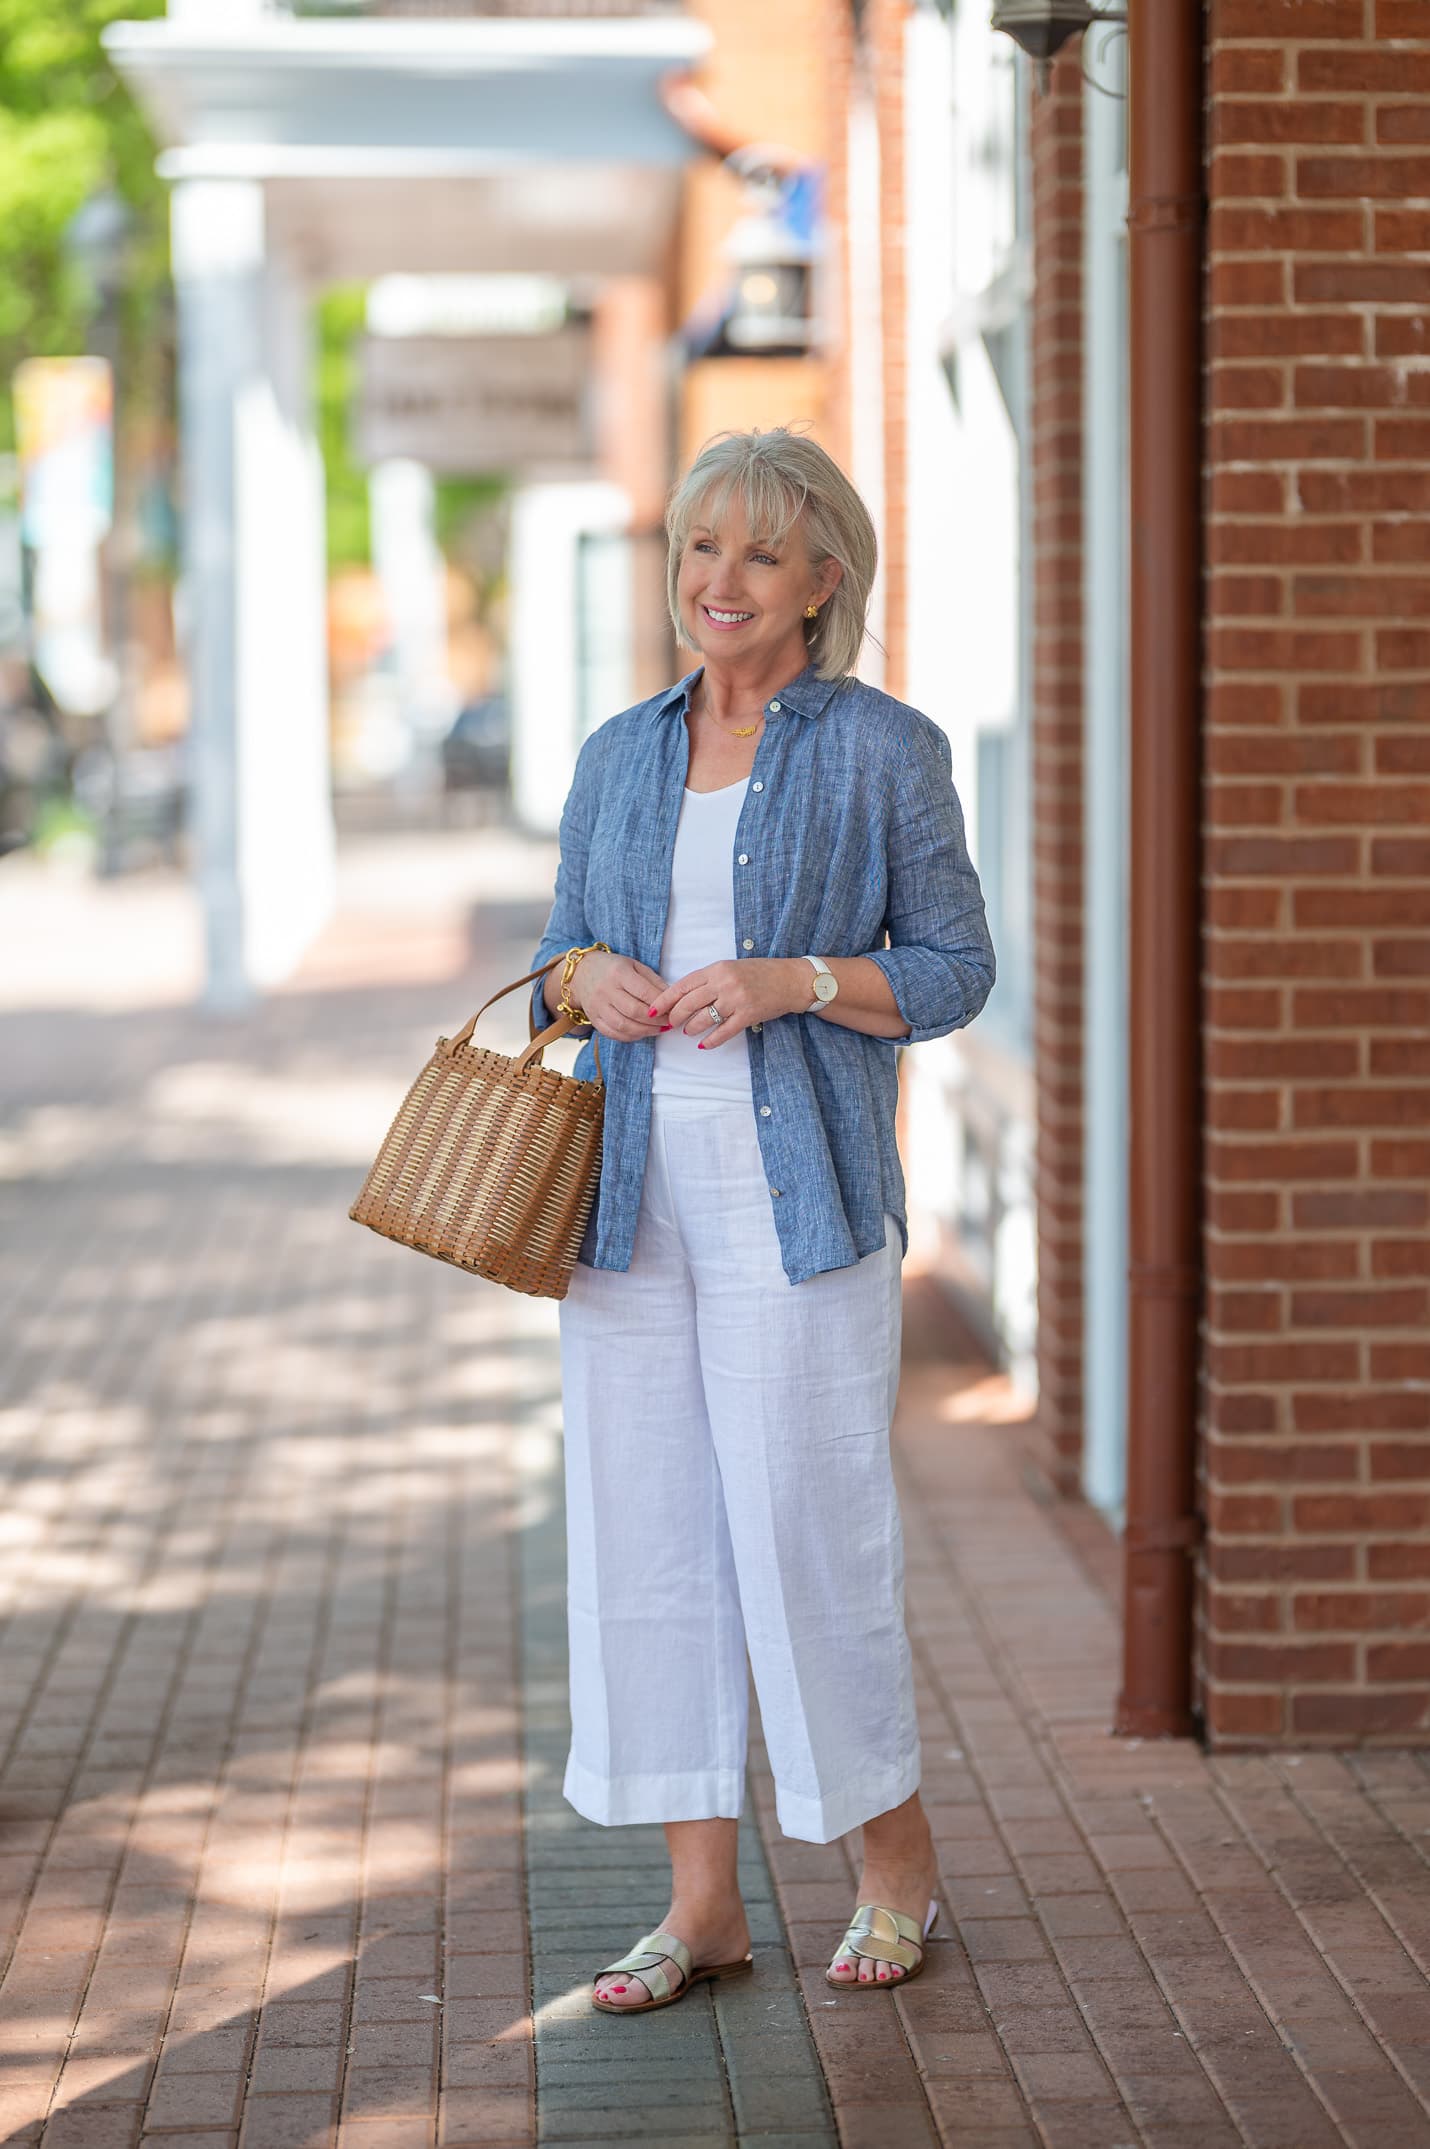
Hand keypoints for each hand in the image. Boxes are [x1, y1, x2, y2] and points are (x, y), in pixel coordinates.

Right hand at [566, 949, 668, 1042]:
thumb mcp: (634, 966)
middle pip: (634, 1011)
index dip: (660, 1005)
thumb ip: (653, 981)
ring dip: (645, 1031)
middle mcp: (606, 990)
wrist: (582, 973)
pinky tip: (642, 1033)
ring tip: (658, 1030)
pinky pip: (613, 1033)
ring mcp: (598, 1006)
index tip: (673, 1010)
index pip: (643, 992)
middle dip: (656, 1021)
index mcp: (619, 973)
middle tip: (669, 1023)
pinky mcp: (594, 1018)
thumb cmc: (613, 968)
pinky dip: (630, 1036)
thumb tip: (671, 998)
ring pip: (624, 1025)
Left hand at [647, 958, 810, 1048]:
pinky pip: (724, 1032)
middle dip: (675, 1017)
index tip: (653, 1009)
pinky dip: (711, 1041)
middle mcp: (724, 983)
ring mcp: (736, 1000)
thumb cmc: (759, 973)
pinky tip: (704, 1045)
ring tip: (688, 1031)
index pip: (683, 985)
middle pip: (689, 1004)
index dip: (665, 999)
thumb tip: (684, 996)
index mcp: (717, 969)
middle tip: (670, 1024)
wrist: (790, 980)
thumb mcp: (730, 968)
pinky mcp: (748, 1015)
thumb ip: (709, 979)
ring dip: (692, 1028)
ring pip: (704, 1019)